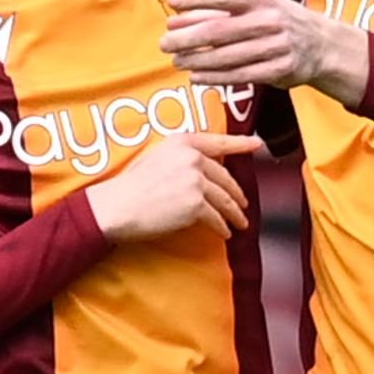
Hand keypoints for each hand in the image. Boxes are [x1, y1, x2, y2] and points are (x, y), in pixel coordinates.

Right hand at [85, 133, 262, 240]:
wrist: (117, 207)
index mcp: (182, 142)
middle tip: (242, 203)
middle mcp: (192, 158)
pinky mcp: (196, 204)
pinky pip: (216, 218)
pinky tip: (224, 233)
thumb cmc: (130, 186)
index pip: (218, 141)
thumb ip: (182, 158)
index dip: (240, 143)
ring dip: (234, 213)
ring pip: (225, 199)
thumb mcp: (156, 158)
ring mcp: (196, 181)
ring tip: (240, 222)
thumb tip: (204, 169)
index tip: (255, 144)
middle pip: (224, 177)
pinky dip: (222, 227)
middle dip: (236, 193)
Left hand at [159, 0, 370, 105]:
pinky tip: (196, 77)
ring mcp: (276, 46)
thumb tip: (175, 17)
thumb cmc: (277, 19)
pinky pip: (240, 76)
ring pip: (227, 57)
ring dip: (197, 61)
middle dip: (187, 38)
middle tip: (164, 43)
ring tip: (177, 61)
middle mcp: (269, 20)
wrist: (322, 44)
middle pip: (218, 31)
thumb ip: (215, 10)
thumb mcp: (253, 5)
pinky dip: (215, 77)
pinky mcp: (280, 70)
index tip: (172, 4)